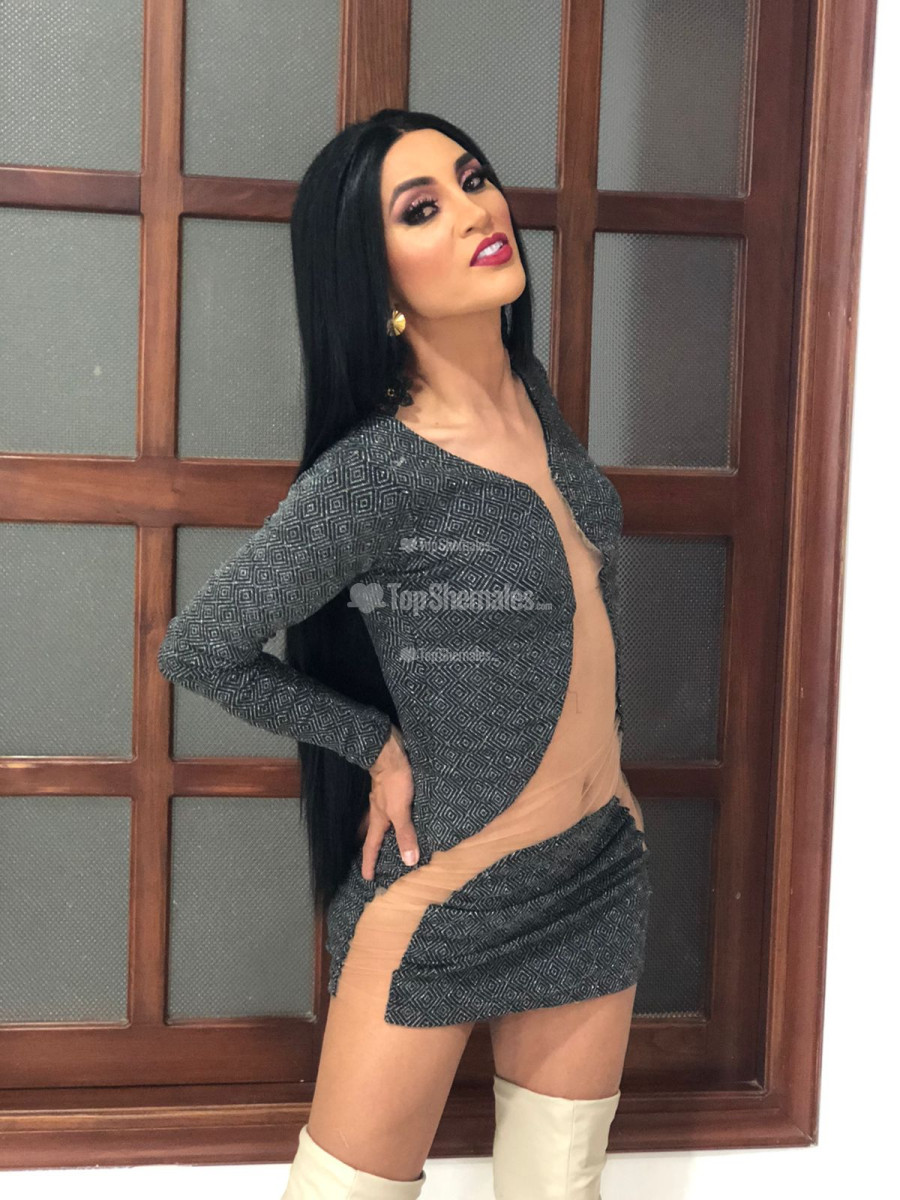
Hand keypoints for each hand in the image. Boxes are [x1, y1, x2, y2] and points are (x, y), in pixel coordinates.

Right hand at [359, 724, 418, 881]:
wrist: (390, 752)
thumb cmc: (394, 782)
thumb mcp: (400, 811)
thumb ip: (405, 834)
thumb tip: (409, 861)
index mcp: (379, 819)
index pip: (371, 846)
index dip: (369, 862)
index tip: (367, 877)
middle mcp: (378, 810)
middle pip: (372, 832)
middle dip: (372, 846)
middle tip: (372, 857)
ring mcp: (383, 797)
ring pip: (381, 819)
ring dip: (382, 830)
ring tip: (387, 837)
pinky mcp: (391, 787)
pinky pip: (390, 806)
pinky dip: (392, 813)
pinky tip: (399, 810)